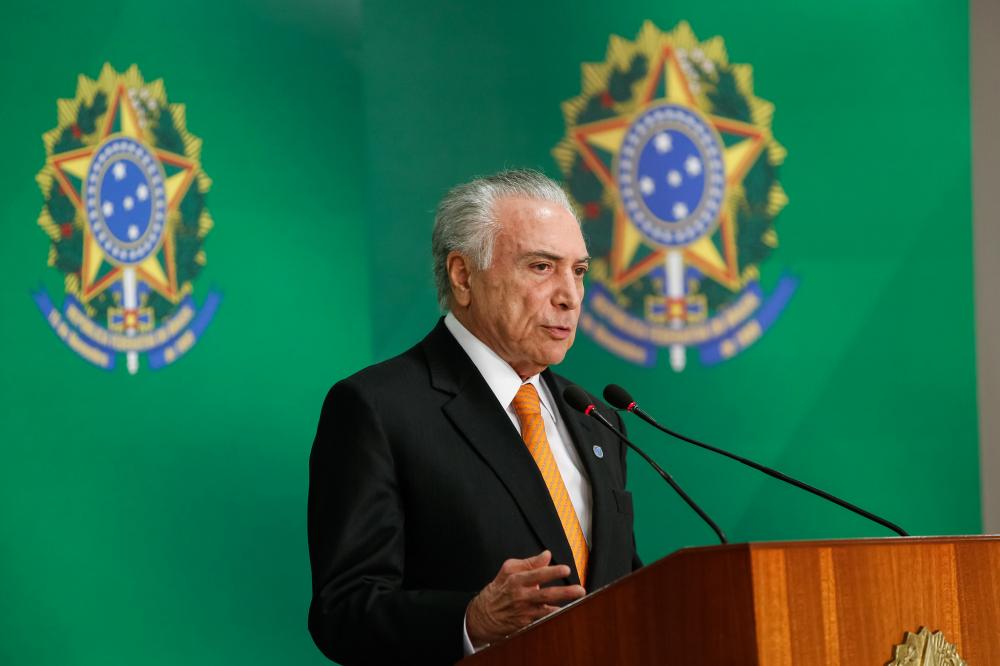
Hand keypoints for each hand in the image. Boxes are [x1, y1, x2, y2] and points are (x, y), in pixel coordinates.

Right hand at [465, 550, 585, 646]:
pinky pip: (542, 622)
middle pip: (546, 594)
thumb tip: (547, 555)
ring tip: (578, 604)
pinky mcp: (525, 625)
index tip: (566, 569)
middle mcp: (521, 596)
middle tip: (580, 590)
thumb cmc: (497, 590)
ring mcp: (524, 612)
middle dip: (564, 592)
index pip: (537, 574)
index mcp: (516, 580)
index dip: (552, 572)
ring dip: (563, 607)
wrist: (481, 616)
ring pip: (547, 610)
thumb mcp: (508, 570)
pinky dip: (553, 620)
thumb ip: (529, 562)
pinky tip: (565, 618)